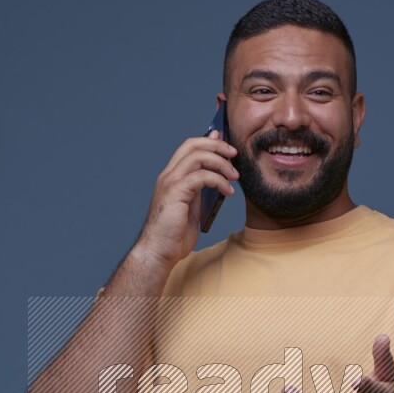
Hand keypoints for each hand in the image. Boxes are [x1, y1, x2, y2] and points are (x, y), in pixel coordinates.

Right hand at [135, 128, 238, 269]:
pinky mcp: (175, 193)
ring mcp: (170, 182)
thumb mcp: (192, 206)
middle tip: (234, 154)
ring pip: (198, 156)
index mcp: (171, 176)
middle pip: (193, 145)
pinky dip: (218, 181)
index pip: (189, 147)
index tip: (227, 147)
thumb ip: (201, 188)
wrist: (159, 252)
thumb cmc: (174, 234)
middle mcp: (169, 175)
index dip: (209, 141)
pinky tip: (227, 192)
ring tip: (234, 176)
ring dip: (221, 163)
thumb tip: (214, 174)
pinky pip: (201, 176)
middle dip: (217, 145)